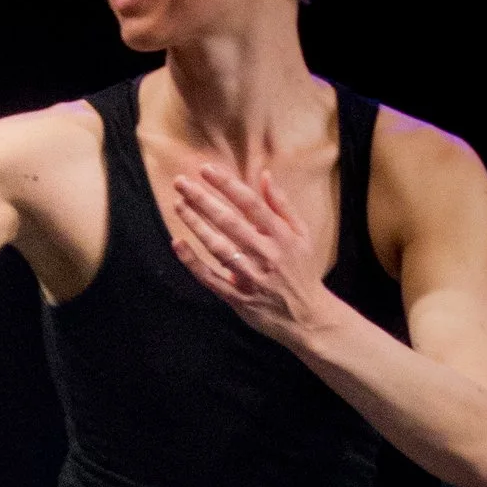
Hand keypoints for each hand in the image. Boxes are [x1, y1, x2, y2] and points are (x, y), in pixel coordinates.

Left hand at [168, 162, 337, 343]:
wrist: (308, 317)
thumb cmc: (302, 270)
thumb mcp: (301, 235)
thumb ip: (282, 205)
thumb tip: (264, 175)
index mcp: (282, 236)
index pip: (250, 204)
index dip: (227, 185)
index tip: (205, 169)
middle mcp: (266, 254)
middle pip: (230, 222)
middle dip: (203, 200)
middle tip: (181, 182)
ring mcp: (251, 277)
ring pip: (218, 247)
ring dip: (196, 225)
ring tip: (178, 204)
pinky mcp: (239, 298)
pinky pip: (211, 279)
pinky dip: (192, 263)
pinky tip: (177, 244)